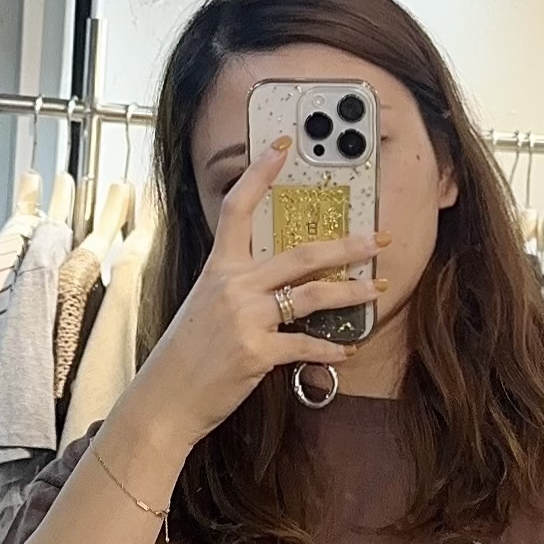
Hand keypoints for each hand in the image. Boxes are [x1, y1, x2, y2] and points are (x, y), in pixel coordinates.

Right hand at [131, 137, 385, 445]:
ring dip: (352, 292)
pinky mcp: (257, 353)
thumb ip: (237, 286)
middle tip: (379, 238)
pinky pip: (305, 345)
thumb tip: (275, 281)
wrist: (165, 396)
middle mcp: (233, 286)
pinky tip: (349, 348)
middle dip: (347, 245)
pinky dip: (331, 348)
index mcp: (219, 268)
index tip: (281, 147)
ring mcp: (246, 318)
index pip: (239, 209)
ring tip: (378, 288)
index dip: (260, 174)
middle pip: (300, 254)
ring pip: (312, 295)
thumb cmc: (186, 352)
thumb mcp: (204, 305)